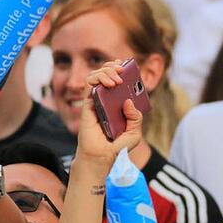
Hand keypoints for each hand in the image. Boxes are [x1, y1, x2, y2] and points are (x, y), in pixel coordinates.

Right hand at [72, 62, 143, 176]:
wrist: (102, 157)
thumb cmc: (117, 146)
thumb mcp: (134, 133)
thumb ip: (136, 118)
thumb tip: (127, 101)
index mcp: (115, 103)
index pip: (115, 80)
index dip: (118, 69)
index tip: (125, 65)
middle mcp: (105, 100)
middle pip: (105, 75)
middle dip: (113, 67)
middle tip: (121, 70)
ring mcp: (95, 101)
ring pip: (95, 76)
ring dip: (106, 72)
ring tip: (116, 80)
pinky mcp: (87, 105)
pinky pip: (89, 85)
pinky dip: (98, 78)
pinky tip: (110, 84)